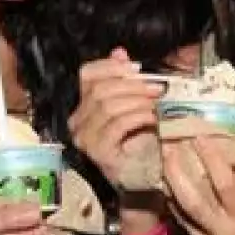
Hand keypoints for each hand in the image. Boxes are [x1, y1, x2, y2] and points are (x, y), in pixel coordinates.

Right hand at [67, 48, 164, 189]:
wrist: (141, 181)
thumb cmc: (137, 145)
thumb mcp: (131, 106)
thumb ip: (124, 81)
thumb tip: (120, 53)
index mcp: (83, 107)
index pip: (87, 74)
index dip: (111, 66)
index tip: (136, 69)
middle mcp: (77, 123)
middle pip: (100, 89)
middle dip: (131, 85)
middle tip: (156, 88)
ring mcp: (86, 139)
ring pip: (108, 106)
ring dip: (137, 101)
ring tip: (156, 103)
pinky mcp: (99, 152)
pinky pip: (118, 125)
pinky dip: (138, 117)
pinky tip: (152, 118)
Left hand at [163, 136, 234, 234]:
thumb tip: (229, 155)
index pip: (225, 184)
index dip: (211, 158)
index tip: (200, 136)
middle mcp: (224, 232)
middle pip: (192, 199)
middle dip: (177, 171)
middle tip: (169, 146)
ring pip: (182, 211)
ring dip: (170, 184)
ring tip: (164, 159)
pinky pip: (183, 222)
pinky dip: (175, 202)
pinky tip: (169, 185)